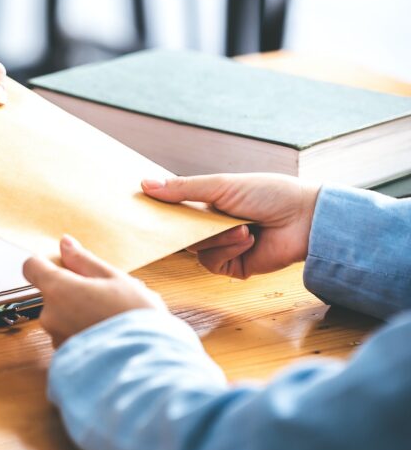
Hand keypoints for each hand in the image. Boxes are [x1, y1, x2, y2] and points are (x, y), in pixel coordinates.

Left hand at [23, 235, 165, 346]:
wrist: (148, 364)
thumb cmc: (134, 317)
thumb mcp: (114, 278)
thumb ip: (84, 260)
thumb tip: (65, 244)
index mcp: (58, 290)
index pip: (32, 267)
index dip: (47, 263)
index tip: (67, 266)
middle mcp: (50, 316)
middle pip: (52, 294)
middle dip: (74, 291)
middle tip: (108, 296)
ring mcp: (56, 339)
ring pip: (63, 317)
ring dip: (81, 314)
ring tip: (113, 319)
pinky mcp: (66, 359)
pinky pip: (71, 337)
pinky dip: (85, 334)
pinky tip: (109, 335)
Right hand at [141, 173, 320, 278]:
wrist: (305, 219)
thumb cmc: (269, 194)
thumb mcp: (221, 185)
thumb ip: (183, 188)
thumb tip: (145, 184)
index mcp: (209, 203)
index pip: (175, 209)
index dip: (163, 209)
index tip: (146, 208)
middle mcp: (213, 226)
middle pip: (181, 232)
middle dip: (191, 227)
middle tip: (199, 221)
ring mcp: (222, 246)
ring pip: (196, 249)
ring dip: (217, 239)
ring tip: (243, 228)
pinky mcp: (233, 266)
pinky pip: (212, 264)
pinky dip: (227, 251)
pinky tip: (247, 240)